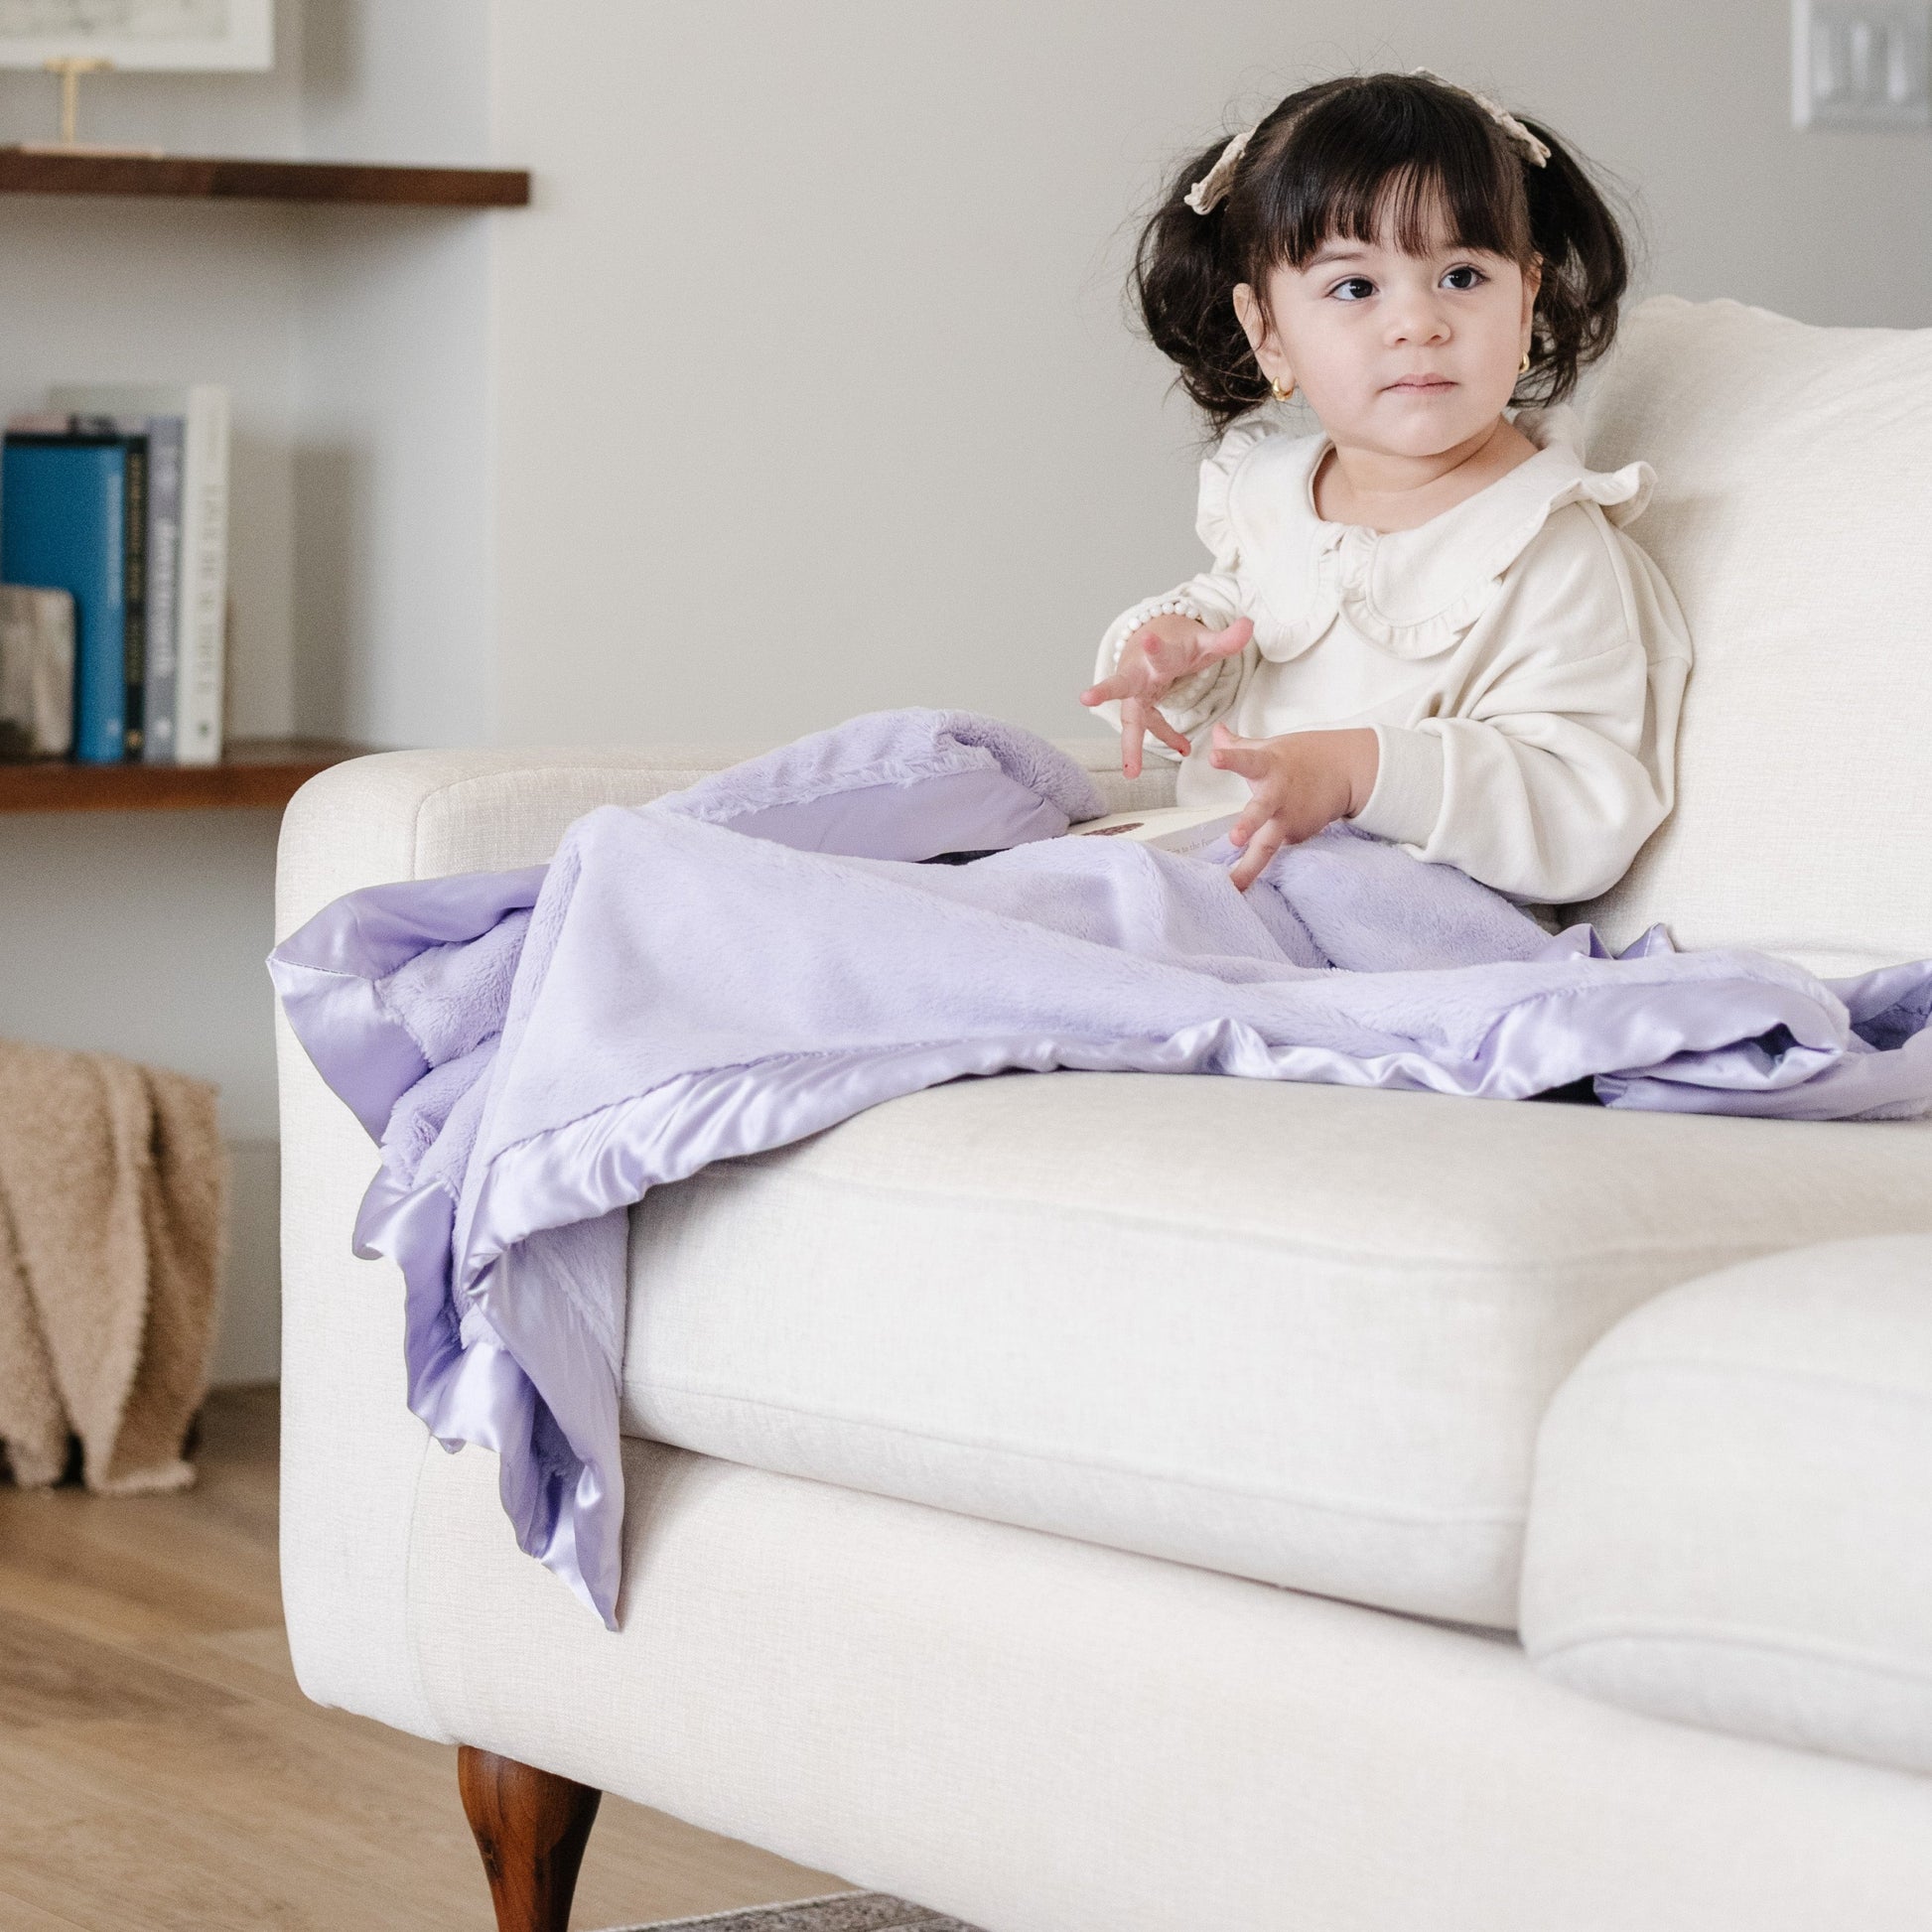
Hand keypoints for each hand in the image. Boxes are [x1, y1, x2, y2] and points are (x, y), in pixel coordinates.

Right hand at [1080, 614, 1253, 778]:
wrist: (1154, 640)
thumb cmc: (1179, 644)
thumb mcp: (1205, 641)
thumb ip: (1227, 638)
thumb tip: (1249, 625)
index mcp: (1156, 654)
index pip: (1155, 651)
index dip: (1153, 647)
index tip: (1148, 640)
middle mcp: (1140, 674)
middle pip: (1121, 684)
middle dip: (1105, 691)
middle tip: (1086, 697)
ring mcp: (1137, 694)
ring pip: (1131, 721)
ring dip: (1130, 746)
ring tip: (1131, 772)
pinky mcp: (1140, 707)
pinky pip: (1151, 728)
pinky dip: (1167, 739)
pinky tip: (1184, 750)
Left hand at [1209, 723, 1380, 890]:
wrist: (1348, 770)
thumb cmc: (1303, 758)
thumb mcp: (1269, 747)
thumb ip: (1237, 746)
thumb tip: (1216, 732)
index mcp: (1268, 766)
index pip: (1246, 760)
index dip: (1230, 759)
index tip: (1214, 758)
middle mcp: (1278, 794)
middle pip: (1261, 811)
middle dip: (1248, 825)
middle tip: (1235, 839)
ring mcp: (1290, 818)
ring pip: (1268, 846)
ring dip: (1251, 867)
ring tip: (1235, 887)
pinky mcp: (1298, 836)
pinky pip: (1274, 847)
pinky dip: (1259, 861)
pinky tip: (1247, 870)